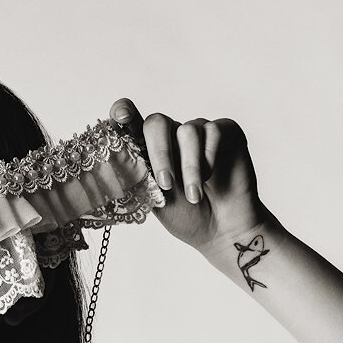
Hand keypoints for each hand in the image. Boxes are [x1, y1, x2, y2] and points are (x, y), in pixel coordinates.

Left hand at [108, 98, 271, 251]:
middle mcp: (172, 136)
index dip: (123, 111)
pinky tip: (210, 176)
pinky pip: (213, 130)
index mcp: (149, 150)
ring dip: (189, 166)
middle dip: (160, 154)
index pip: (130, 121)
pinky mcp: (226, 132)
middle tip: (167, 184)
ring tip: (194, 196)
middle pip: (157, 122)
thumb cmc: (185, 215)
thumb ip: (137, 174)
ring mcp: (198, 132)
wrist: (220, 230)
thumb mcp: (152, 199)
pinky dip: (209, 156)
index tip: (121, 116)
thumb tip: (116, 158)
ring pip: (187, 130)